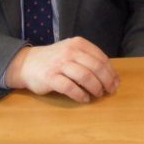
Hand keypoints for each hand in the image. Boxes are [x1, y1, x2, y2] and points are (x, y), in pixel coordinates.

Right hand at [5, 37, 119, 102]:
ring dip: (96, 88)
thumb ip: (88, 58)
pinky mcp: (51, 77)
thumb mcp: (72, 51)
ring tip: (98, 95)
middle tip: (111, 91)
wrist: (27, 64)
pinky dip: (81, 95)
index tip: (116, 82)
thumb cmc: (54, 59)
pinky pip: (70, 88)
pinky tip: (85, 99)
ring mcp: (60, 64)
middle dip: (107, 81)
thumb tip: (110, 74)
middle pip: (96, 67)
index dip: (111, 71)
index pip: (101, 58)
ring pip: (85, 77)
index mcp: (78, 44)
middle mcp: (70, 51)